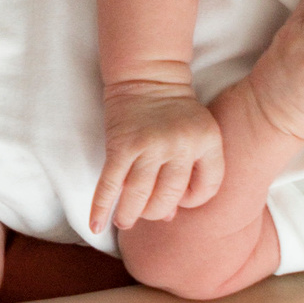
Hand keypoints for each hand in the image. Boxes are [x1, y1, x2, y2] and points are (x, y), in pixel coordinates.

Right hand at [92, 81, 224, 233]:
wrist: (148, 77)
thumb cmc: (176, 111)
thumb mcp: (197, 135)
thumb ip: (193, 172)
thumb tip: (170, 216)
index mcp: (206, 140)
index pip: (206, 189)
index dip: (193, 200)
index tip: (179, 200)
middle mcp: (180, 144)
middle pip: (170, 197)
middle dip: (157, 212)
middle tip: (147, 213)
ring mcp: (150, 144)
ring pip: (139, 195)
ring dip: (130, 214)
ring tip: (125, 222)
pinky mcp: (121, 145)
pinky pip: (111, 184)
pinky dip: (101, 207)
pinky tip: (96, 226)